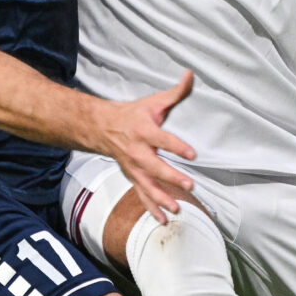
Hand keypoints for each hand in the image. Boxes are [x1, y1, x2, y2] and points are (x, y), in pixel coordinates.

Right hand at [97, 72, 197, 222]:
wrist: (102, 128)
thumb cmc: (133, 115)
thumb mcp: (153, 102)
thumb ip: (176, 92)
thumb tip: (191, 74)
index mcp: (144, 131)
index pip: (162, 139)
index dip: (177, 146)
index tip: (193, 154)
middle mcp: (137, 152)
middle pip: (154, 167)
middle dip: (171, 177)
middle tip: (189, 185)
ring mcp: (133, 168)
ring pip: (147, 186)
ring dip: (162, 199)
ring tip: (177, 209)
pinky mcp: (133, 178)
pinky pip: (142, 196)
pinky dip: (152, 209)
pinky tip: (164, 220)